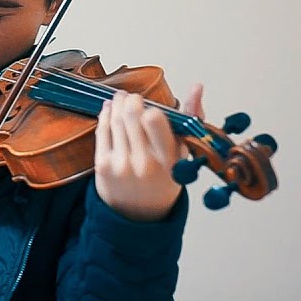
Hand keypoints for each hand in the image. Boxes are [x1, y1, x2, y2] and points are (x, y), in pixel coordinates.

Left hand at [94, 83, 204, 222]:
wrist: (139, 214)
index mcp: (169, 160)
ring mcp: (121, 165)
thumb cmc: (165, 179)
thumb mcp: (184, 154)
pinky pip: (103, 131)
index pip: (157, 126)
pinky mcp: (103, 165)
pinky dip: (106, 115)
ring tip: (122, 98)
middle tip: (134, 97)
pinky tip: (110, 108)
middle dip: (132, 101)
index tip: (151, 108)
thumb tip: (197, 87)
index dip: (151, 111)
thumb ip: (191, 118)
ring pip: (116, 121)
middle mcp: (144, 163)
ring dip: (119, 104)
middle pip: (132, 117)